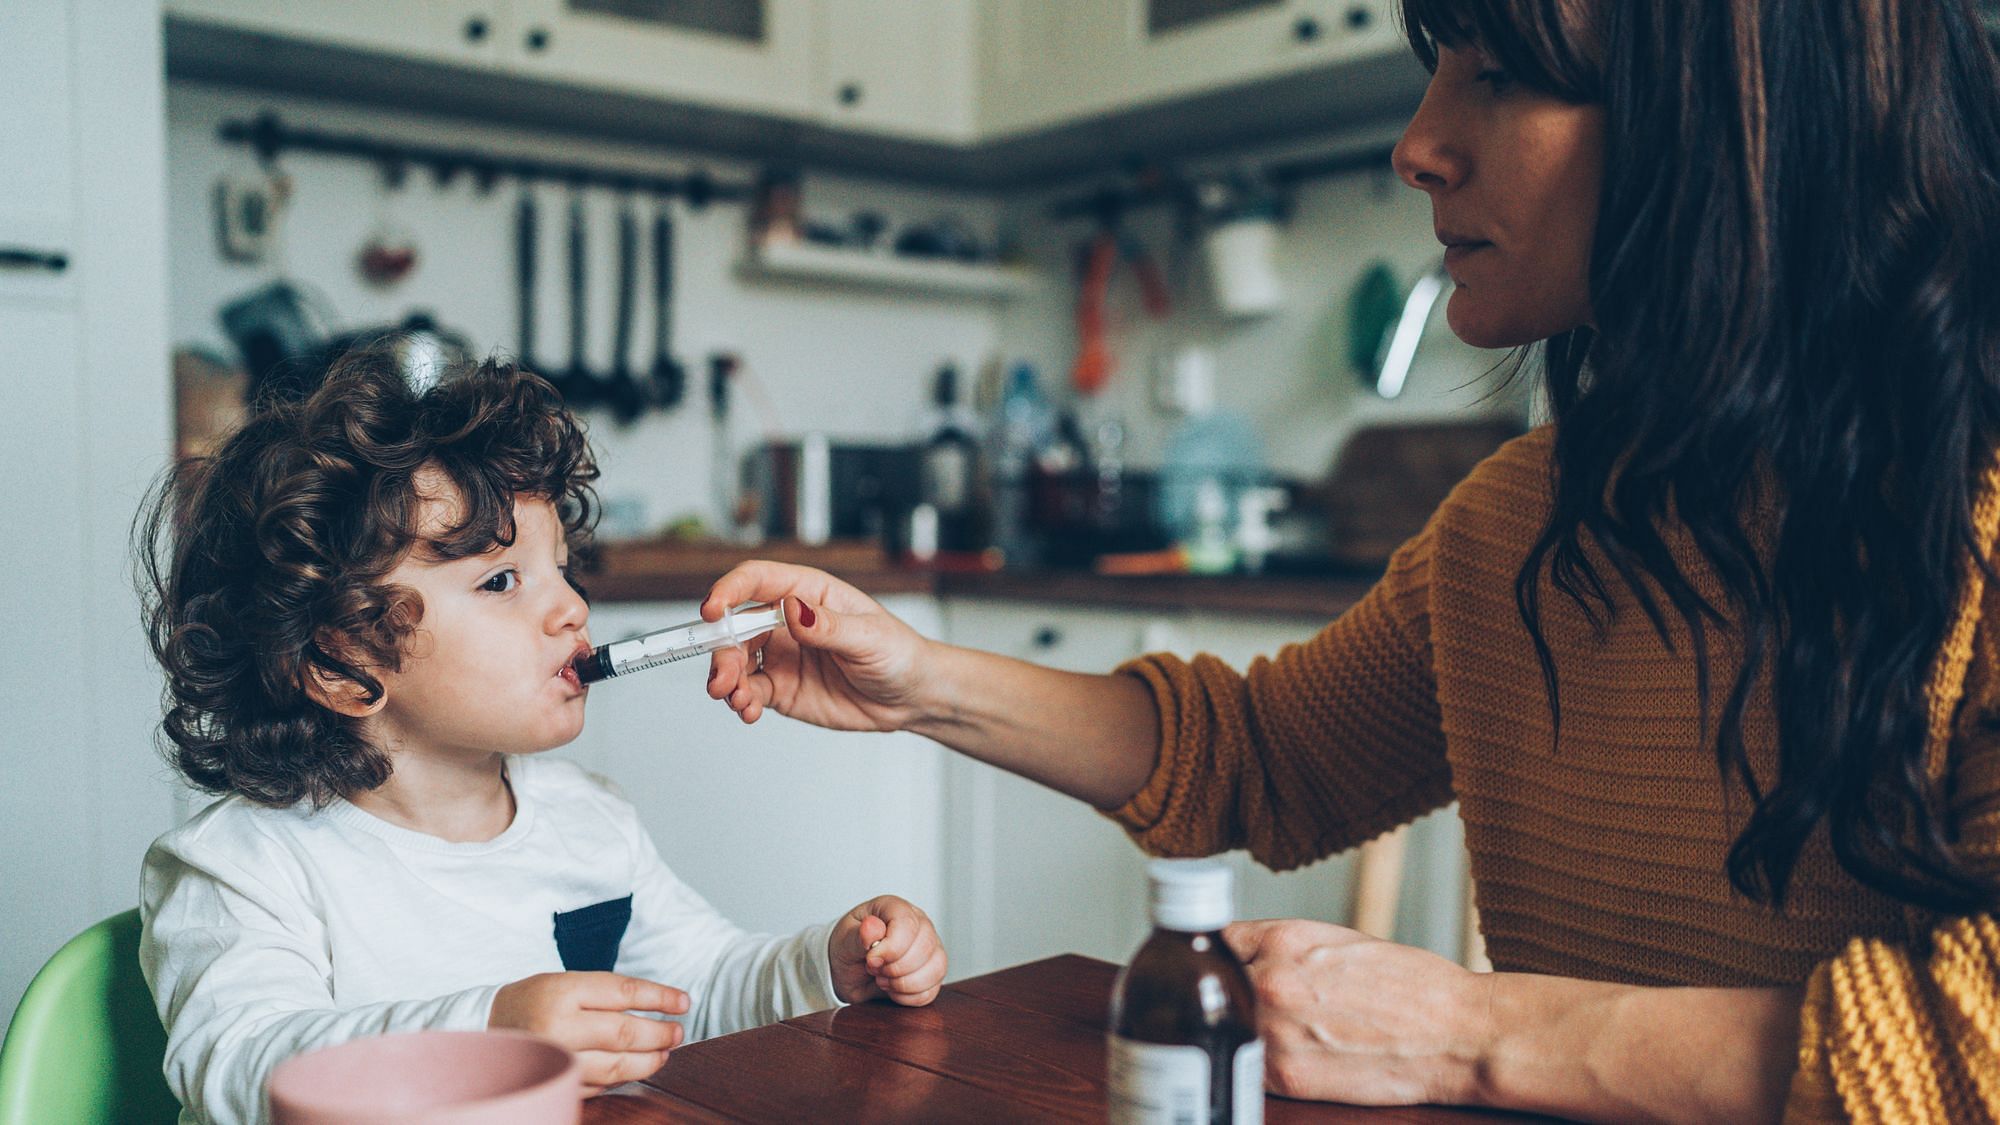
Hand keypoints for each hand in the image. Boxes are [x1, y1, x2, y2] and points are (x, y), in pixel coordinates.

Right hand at [488, 971, 690, 1094]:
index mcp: (563, 991)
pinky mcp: (553, 1083)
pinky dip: (621, 1078)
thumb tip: (659, 1007)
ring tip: (664, 1053)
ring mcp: (555, 1059)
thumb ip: (607, 995)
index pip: (624, 992)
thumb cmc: (534, 1000)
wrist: (484, 1028)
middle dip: (659, 1034)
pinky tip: (634, 1069)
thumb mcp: (566, 983)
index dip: (660, 997)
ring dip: (648, 1061)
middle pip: (624, 1032)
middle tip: (677, 1033)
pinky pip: (599, 1085)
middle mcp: (558, 1026)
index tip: (684, 1002)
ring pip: (616, 1066)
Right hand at [703, 561, 933, 730]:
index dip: (729, 590)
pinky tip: (748, 711)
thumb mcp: (869, 638)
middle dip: (722, 651)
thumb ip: (829, 626)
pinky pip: (750, 691)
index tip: (712, 610)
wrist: (911, 697)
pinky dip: (741, 701)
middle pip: (737, 626)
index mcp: (808, 593)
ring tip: (736, 699)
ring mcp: (782, 655)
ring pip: (736, 661)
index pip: (758, 581)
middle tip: (723, 678)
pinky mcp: (781, 688)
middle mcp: (787, 621)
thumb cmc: (898, 653)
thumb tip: (792, 609)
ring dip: (726, 679)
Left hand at [828, 895, 947, 1005]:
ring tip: (883, 979)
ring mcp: (929, 948)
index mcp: (894, 908)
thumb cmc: (847, 948)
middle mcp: (918, 924)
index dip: (892, 947)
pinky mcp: (932, 973)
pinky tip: (892, 990)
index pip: (908, 924)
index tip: (871, 959)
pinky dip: (908, 997)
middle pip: (926, 946)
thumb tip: (871, 927)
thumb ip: (857, 935)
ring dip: (904, 983)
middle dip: (896, 967)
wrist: (846, 971)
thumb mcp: (843, 940)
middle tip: (874, 969)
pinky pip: (932, 990)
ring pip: (936, 968)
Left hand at [1223, 919, 1487, 1105]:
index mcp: (1285, 939)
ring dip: (1234, 1029)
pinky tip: (1276, 1058)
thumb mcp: (1341, 942)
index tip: (1219, 963)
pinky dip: (1252, 1064)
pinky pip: (1247, 1067)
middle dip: (1223, 991)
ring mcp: (1275, 1031)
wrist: (1458, 1033)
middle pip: (1213, 984)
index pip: (1219, 939)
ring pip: (1225, 1027)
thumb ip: (1288, 949)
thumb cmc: (1412, 986)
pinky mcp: (1288, 1077)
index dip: (1221, 954)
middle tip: (1233, 1001)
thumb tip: (1250, 957)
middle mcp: (1271, 981)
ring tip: (1261, 1032)